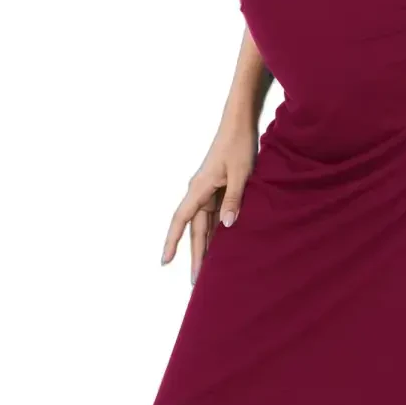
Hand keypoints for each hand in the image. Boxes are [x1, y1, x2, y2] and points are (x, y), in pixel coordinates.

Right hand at [160, 121, 257, 283]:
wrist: (239, 124)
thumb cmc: (239, 146)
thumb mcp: (241, 174)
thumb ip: (234, 199)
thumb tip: (227, 226)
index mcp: (199, 188)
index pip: (181, 219)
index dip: (172, 240)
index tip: (164, 260)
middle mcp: (199, 191)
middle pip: (194, 228)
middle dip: (195, 253)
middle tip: (196, 280)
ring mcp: (208, 190)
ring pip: (205, 223)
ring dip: (206, 244)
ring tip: (208, 270)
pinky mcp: (217, 188)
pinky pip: (214, 214)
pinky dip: (216, 231)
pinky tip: (221, 246)